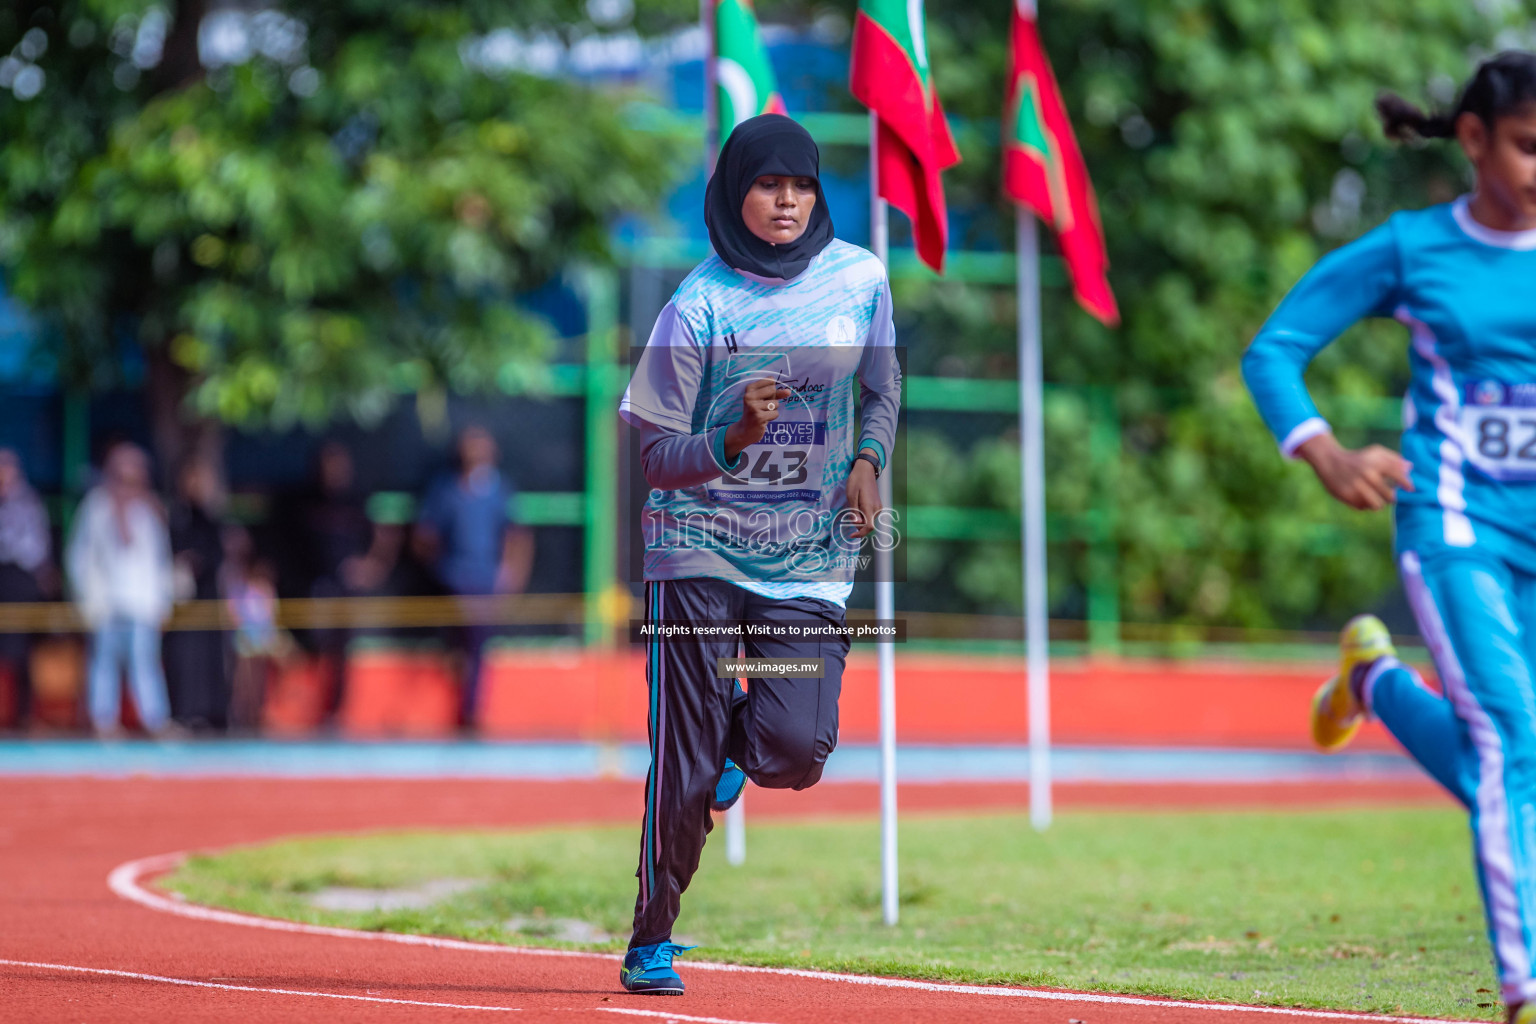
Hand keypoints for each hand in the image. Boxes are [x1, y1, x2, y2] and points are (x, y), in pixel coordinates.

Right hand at [724, 378, 790, 461]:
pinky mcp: (759, 417)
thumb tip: (788, 392)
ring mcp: (753, 407)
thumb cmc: (756, 412)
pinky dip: (772, 417)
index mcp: (749, 389)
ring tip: (763, 413)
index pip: (770, 381)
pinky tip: (763, 420)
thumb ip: (776, 393)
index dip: (772, 390)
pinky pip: (775, 413)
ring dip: (772, 410)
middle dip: (772, 399)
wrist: (745, 430)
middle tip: (763, 407)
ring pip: (775, 403)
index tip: (763, 397)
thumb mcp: (764, 399)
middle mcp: (749, 396)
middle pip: (772, 390)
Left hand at [843, 454, 880, 538]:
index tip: (851, 535)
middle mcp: (877, 509)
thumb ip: (854, 511)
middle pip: (868, 525)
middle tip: (849, 513)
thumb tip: (856, 524)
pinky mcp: (878, 505)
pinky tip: (858, 505)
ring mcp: (879, 507)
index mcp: (870, 507)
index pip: (869, 527)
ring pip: (869, 520)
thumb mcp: (851, 496)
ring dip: (860, 518)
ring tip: (853, 506)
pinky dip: (863, 515)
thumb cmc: (856, 481)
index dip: (860, 534)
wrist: (866, 470)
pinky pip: (870, 515)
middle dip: (858, 524)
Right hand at [1296, 433, 1413, 510]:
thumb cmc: (1358, 457)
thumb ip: (1394, 459)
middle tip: (1389, 494)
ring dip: (1379, 503)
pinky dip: (1365, 504)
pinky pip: (1363, 507)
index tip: (1410, 489)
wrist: (1330, 460)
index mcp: (1376, 463)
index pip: (1398, 476)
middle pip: (1390, 496)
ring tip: (1377, 498)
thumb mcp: (1375, 453)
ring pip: (1377, 505)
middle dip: (1391, 497)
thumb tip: (1410, 468)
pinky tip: (1361, 496)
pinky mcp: (1347, 495)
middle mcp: (1367, 475)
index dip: (1407, 484)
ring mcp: (1356, 486)